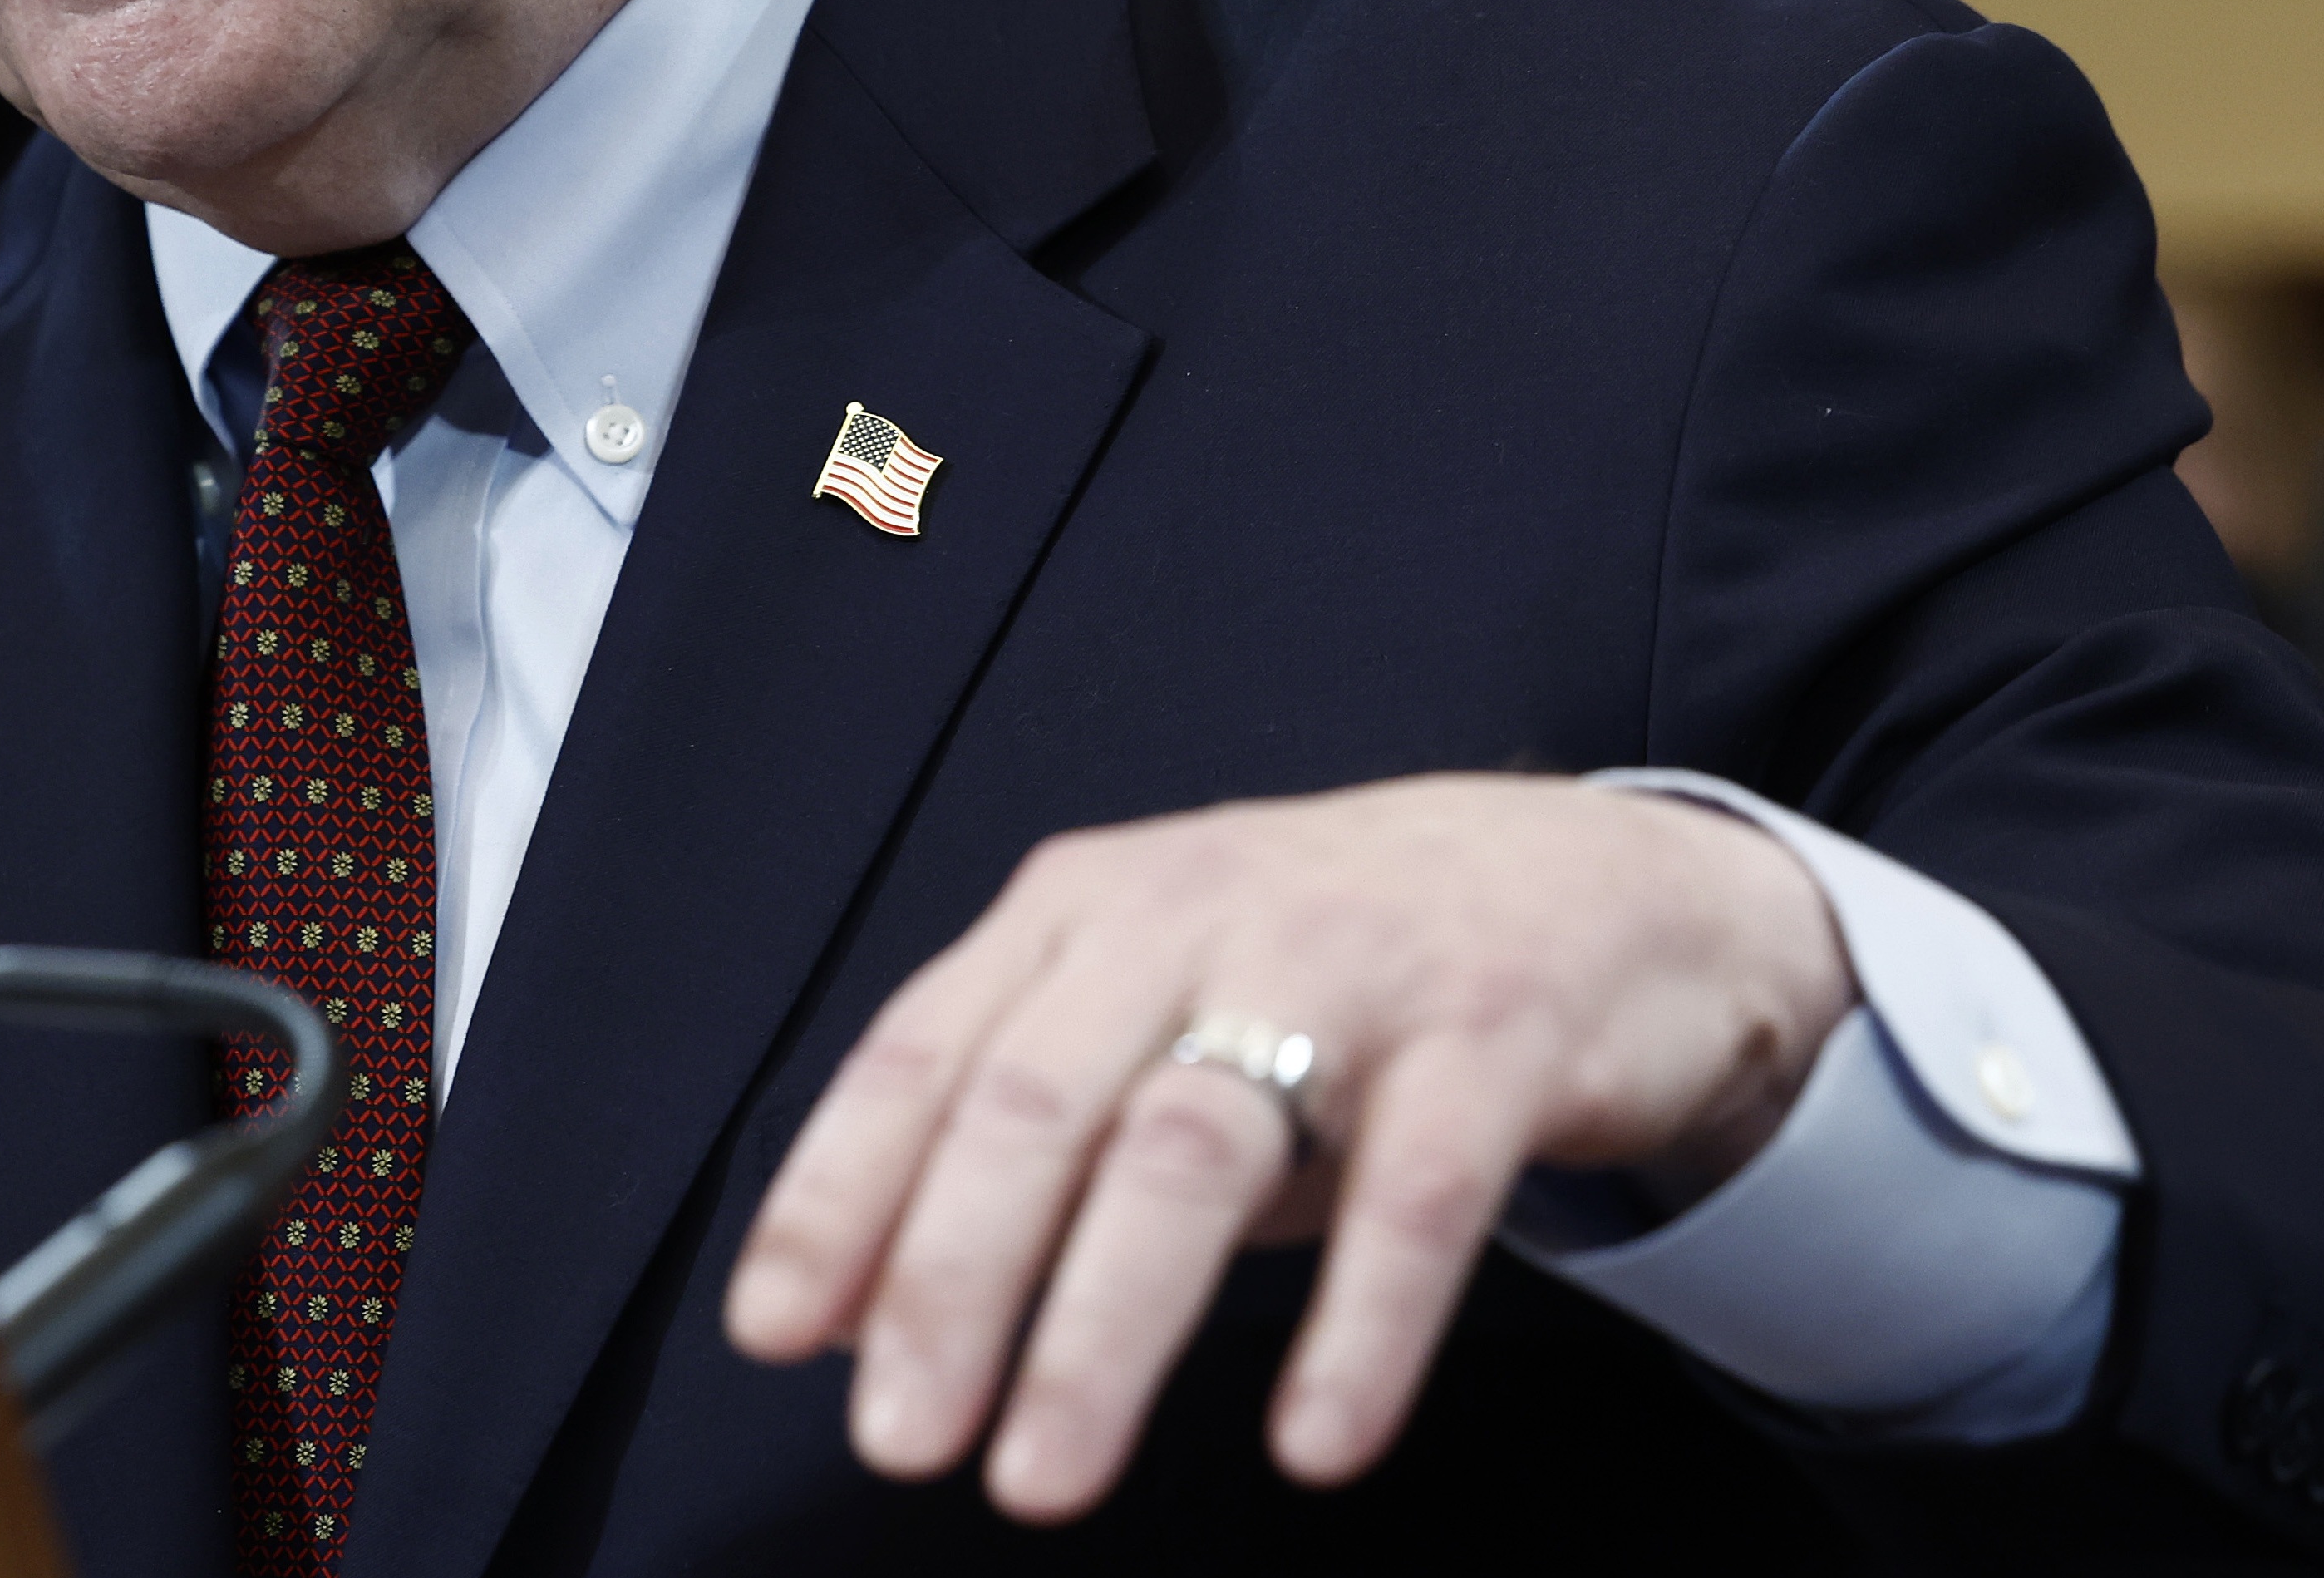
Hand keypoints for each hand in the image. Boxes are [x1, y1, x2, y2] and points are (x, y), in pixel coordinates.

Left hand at [721, 774, 1853, 1519]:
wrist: (1581, 879)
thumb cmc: (1319, 967)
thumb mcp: (1141, 1018)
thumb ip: (999, 1141)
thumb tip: (836, 1307)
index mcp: (1078, 912)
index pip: (922, 1055)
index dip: (839, 1193)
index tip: (771, 1333)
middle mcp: (1187, 918)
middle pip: (1036, 1106)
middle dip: (950, 1282)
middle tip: (898, 1435)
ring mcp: (1341, 967)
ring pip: (1192, 1149)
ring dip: (1103, 1327)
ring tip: (1041, 1473)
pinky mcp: (1490, 1035)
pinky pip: (1417, 1192)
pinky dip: (1356, 1325)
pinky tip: (1312, 1439)